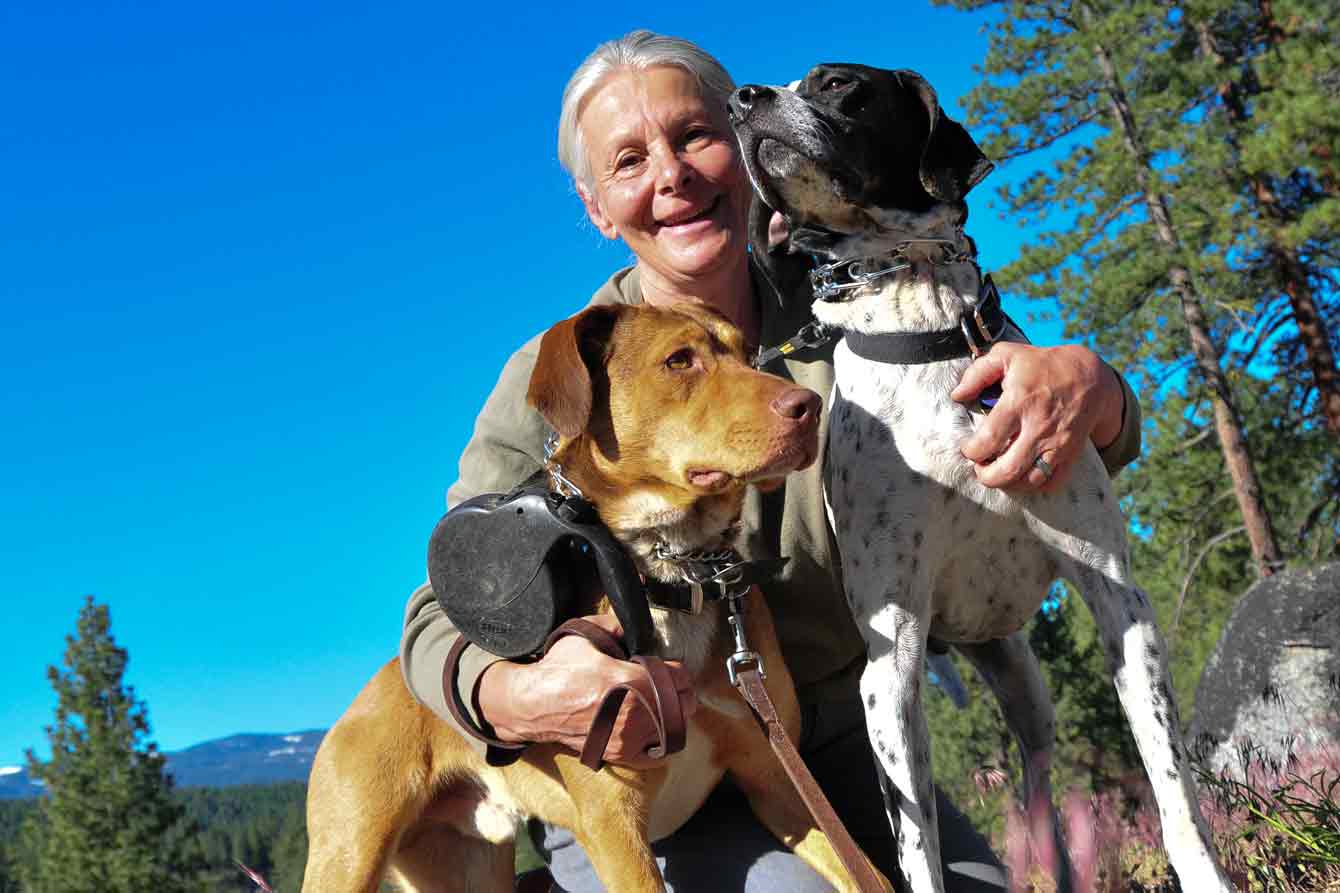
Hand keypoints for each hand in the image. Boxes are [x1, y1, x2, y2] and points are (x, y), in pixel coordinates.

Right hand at [475, 614, 697, 766]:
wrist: (533, 705)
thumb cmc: (557, 672)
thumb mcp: (584, 636)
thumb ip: (614, 626)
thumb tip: (630, 627)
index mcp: (632, 680)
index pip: (679, 677)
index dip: (675, 668)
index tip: (667, 666)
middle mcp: (635, 713)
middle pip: (684, 704)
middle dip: (679, 690)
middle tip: (667, 683)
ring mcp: (628, 737)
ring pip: (674, 728)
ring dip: (672, 713)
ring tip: (660, 703)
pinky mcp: (619, 752)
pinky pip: (656, 750)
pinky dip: (659, 737)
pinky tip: (651, 725)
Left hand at [951, 343, 1123, 490]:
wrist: (1090, 377)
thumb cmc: (1042, 365)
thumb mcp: (1007, 355)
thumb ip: (977, 373)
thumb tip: (957, 396)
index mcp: (1019, 401)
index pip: (989, 439)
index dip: (971, 451)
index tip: (968, 447)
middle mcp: (1039, 426)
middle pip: (1008, 469)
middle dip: (986, 476)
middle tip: (979, 467)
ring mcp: (1057, 443)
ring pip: (1030, 481)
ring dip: (1009, 483)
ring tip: (998, 471)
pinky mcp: (1071, 453)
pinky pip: (1052, 483)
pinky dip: (1034, 486)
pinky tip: (1022, 475)